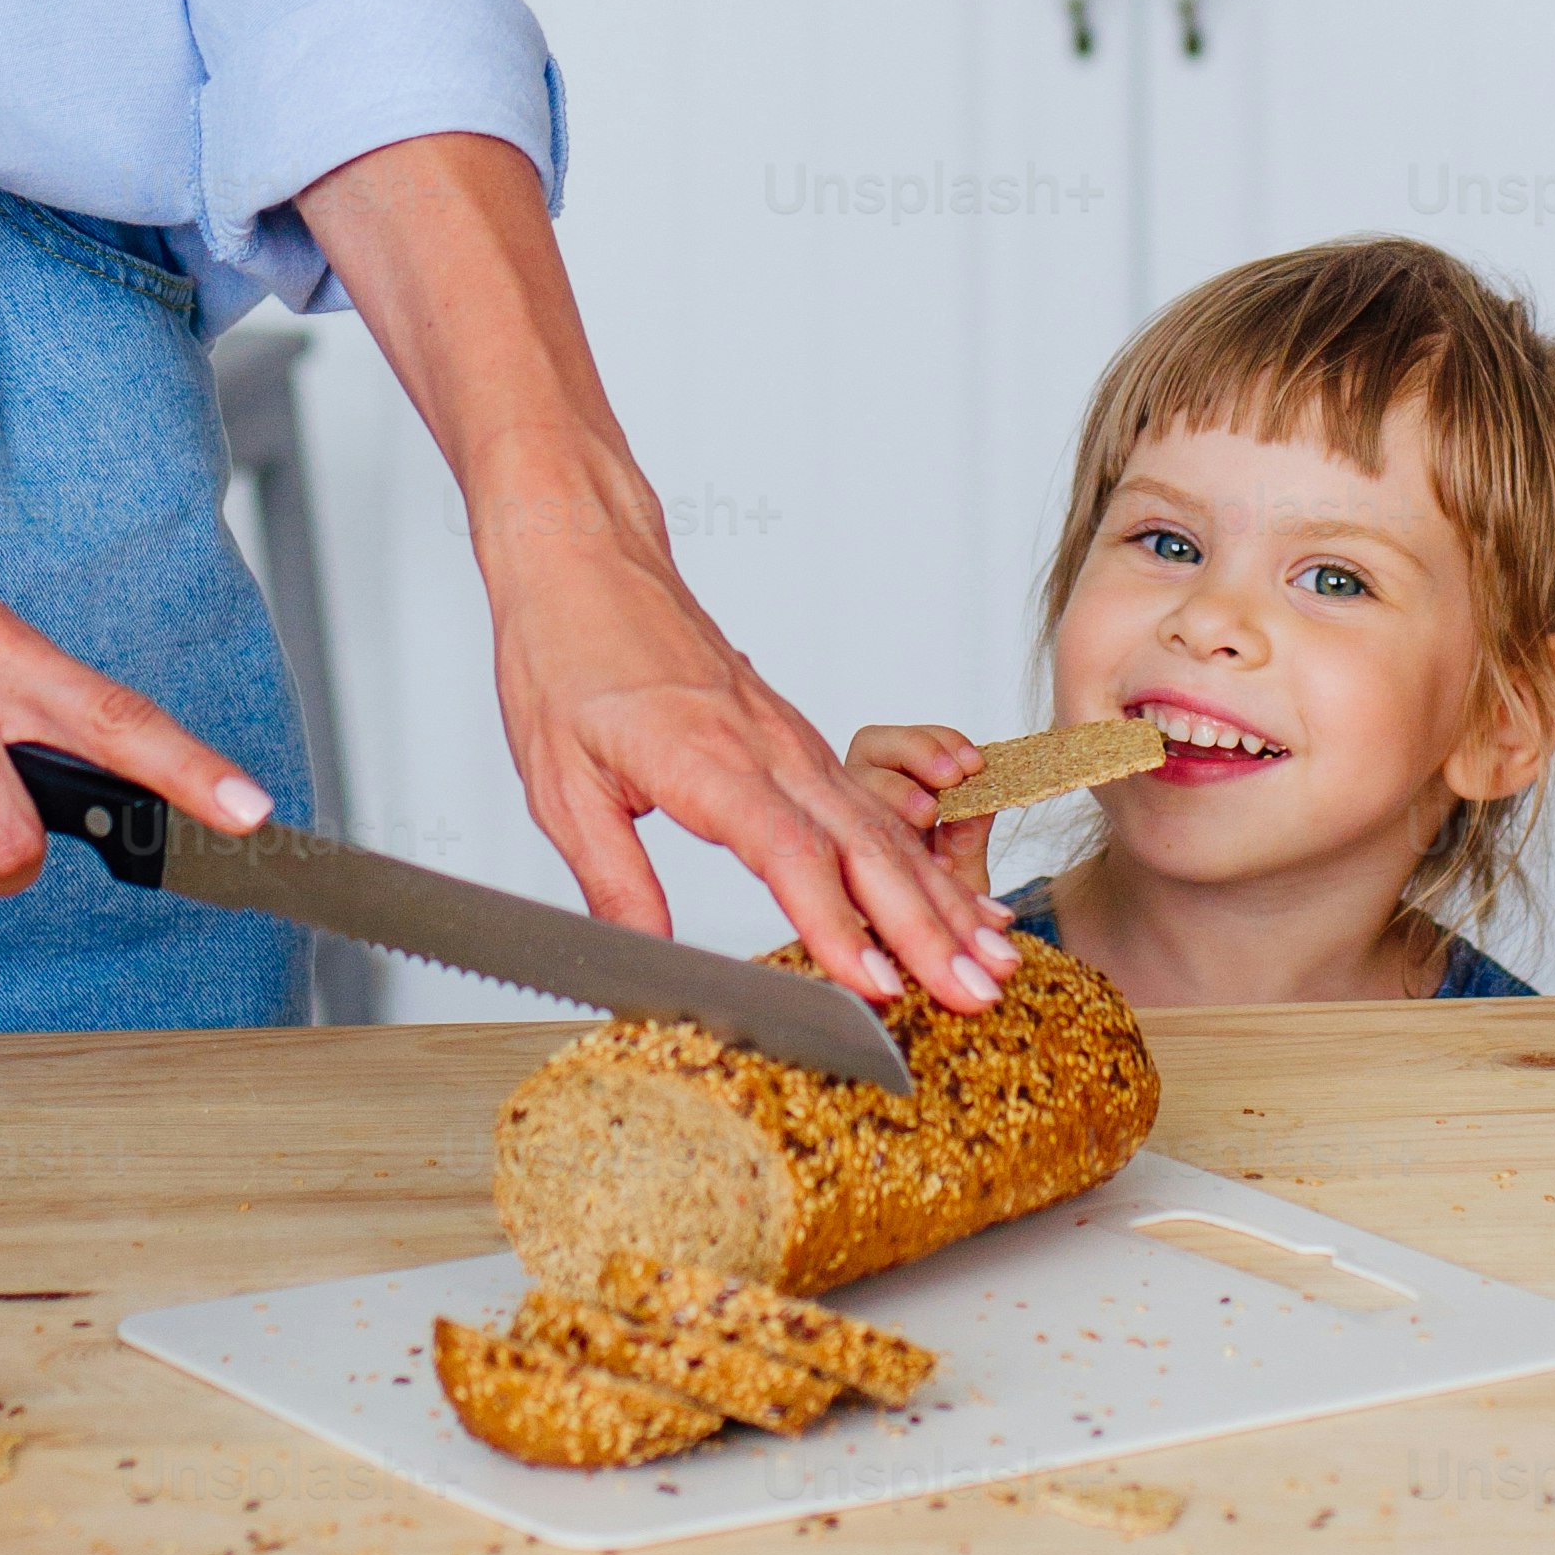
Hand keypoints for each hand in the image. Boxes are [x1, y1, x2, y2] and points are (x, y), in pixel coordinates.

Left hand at [486, 516, 1016, 1016]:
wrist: (588, 559)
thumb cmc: (566, 657)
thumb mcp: (560, 783)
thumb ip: (613, 880)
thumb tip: (645, 964)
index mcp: (706, 758)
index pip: (787, 851)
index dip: (835, 925)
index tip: (875, 985)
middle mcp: (767, 748)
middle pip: (863, 847)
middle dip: (926, 929)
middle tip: (978, 995)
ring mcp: (791, 742)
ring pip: (883, 829)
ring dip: (942, 901)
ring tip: (995, 965)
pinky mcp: (796, 742)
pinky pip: (871, 809)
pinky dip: (923, 862)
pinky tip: (957, 902)